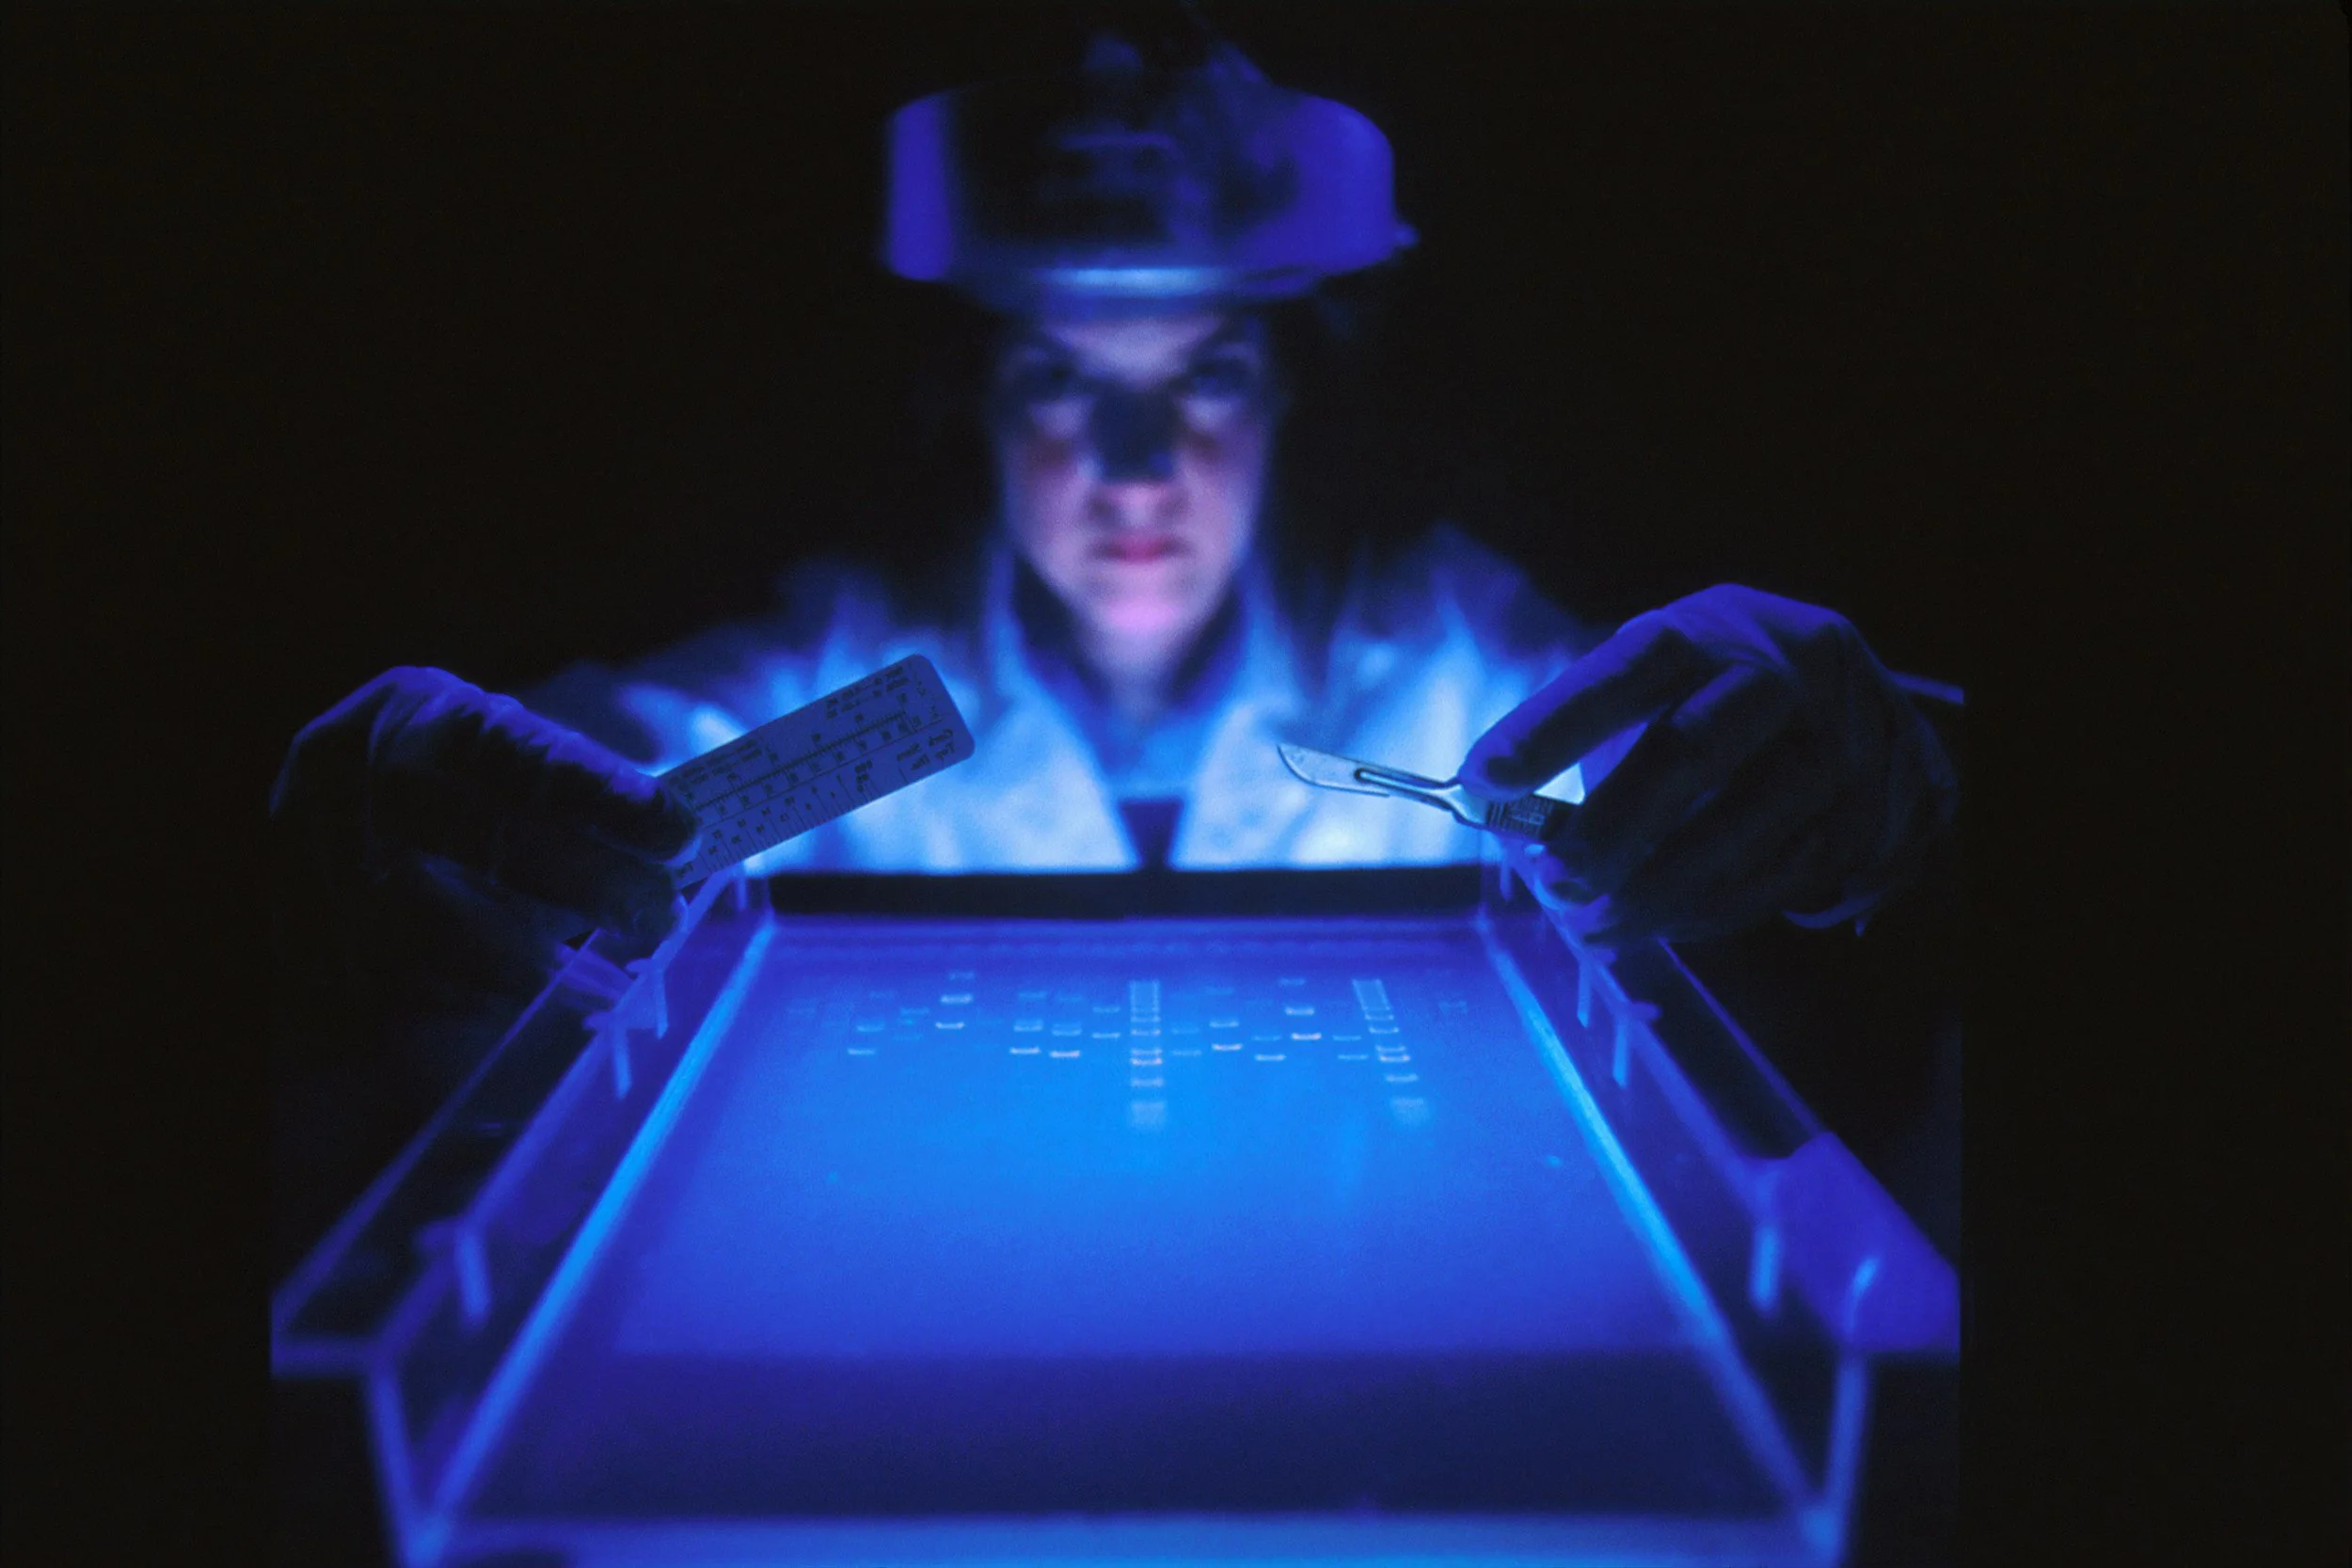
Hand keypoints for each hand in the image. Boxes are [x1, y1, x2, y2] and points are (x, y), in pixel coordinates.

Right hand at [270, 667, 700, 1060]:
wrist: (350, 822)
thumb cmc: (473, 802)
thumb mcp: (525, 781)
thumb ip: (598, 814)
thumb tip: (693, 862)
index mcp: (420, 712)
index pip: (521, 753)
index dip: (605, 795)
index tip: (684, 832)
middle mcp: (349, 771)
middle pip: (473, 833)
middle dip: (581, 880)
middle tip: (657, 914)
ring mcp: (305, 851)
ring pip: (418, 923)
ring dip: (524, 963)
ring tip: (603, 983)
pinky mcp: (292, 930)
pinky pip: (380, 984)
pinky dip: (463, 1003)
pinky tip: (525, 1010)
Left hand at [1461, 585, 1955, 942]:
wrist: (1874, 710)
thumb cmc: (1720, 701)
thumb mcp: (1660, 690)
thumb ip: (1590, 746)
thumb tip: (1514, 828)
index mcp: (1706, 630)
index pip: (1620, 672)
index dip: (1549, 726)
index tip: (1481, 781)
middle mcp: (1783, 671)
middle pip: (1690, 751)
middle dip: (1612, 830)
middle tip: (1555, 886)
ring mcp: (1841, 738)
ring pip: (1741, 828)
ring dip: (1657, 892)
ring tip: (1595, 925)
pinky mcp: (1873, 809)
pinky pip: (1781, 875)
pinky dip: (1712, 910)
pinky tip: (1666, 922)